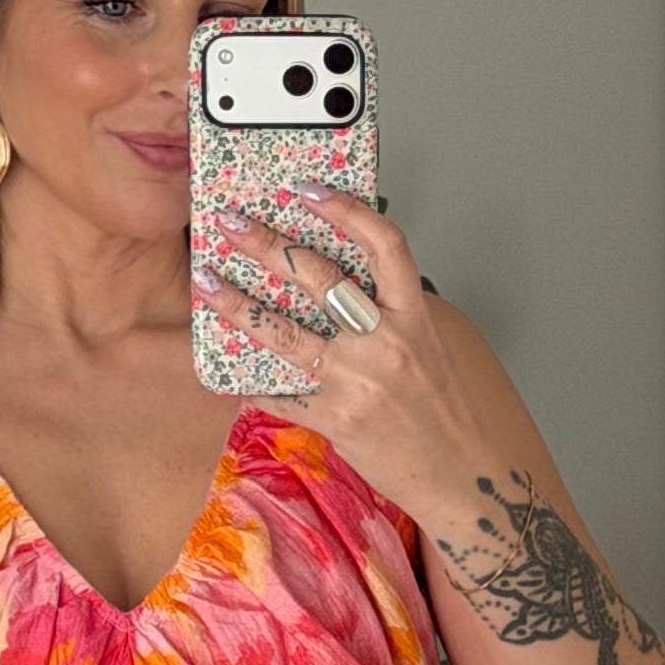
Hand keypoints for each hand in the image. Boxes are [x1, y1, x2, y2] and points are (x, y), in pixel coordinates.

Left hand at [195, 192, 492, 531]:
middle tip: (231, 224)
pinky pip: (281, 395)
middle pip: (319, 278)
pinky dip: (251, 383)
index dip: (344, 209)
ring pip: (285, 334)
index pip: (383, 244)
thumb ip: (384, 312)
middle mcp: (387, 343)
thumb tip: (328, 282)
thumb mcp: (424, 345)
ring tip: (207, 285)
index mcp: (414, 316)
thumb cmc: (439, 408)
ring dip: (238, 306)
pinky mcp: (336, 420)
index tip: (306, 190)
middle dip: (267, 245)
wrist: (457, 474)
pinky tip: (226, 372)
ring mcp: (359, 383)